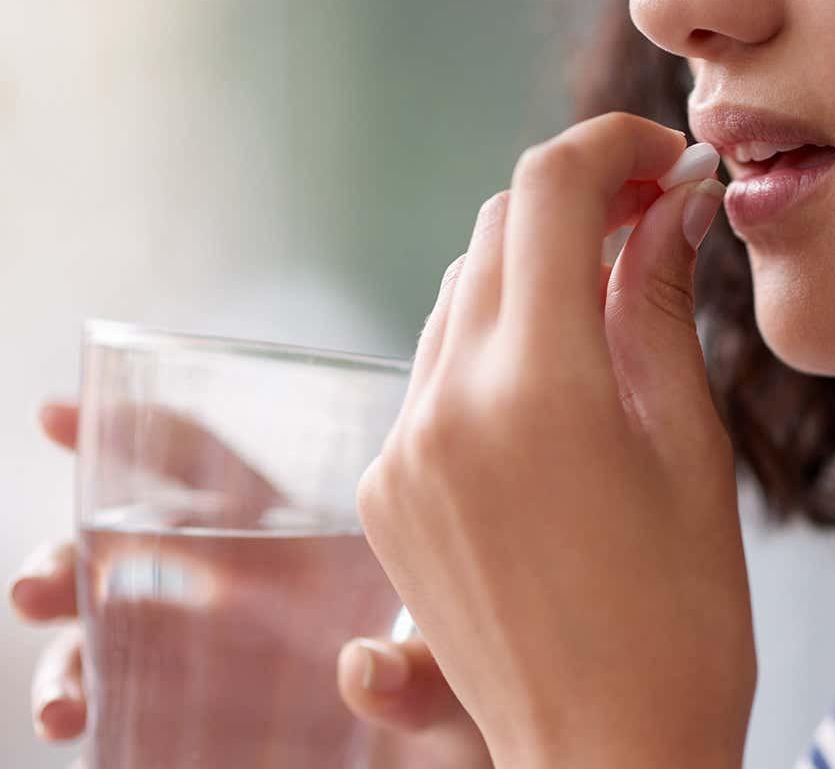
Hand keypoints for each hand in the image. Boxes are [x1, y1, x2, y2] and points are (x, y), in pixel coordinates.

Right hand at [10, 401, 490, 768]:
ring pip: (113, 630)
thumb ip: (424, 680)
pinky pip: (127, 701)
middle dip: (67, 560)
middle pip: (131, 551)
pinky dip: (87, 705)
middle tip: (35, 590)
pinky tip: (79, 726)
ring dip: (66, 651)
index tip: (57, 417)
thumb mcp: (458, 681)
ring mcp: (219, 653)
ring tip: (63, 700)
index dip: (136, 434)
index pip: (209, 467)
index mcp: (300, 544)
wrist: (464, 756)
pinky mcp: (206, 713)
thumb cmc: (472, 691)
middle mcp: (246, 589)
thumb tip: (362, 671)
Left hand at [358, 113, 755, 768]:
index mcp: (539, 391)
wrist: (606, 752)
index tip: (658, 156)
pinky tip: (552, 384)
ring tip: (608, 302)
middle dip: (573, 205)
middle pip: (497, 230)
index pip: (549, 194)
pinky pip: (433, 369)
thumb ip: (663, 305)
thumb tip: (672, 205)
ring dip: (532, 273)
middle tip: (647, 218)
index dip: (608, 148)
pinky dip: (493, 343)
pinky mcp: (384, 489)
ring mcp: (401, 450)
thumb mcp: (689, 446)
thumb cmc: (682, 618)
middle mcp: (446, 407)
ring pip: (461, 296)